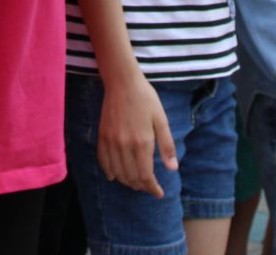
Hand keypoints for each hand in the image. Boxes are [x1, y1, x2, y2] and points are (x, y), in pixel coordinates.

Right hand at [97, 73, 177, 197]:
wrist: (122, 82)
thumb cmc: (145, 99)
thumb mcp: (161, 120)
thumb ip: (167, 145)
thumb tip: (172, 168)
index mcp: (142, 142)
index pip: (145, 176)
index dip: (152, 188)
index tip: (158, 193)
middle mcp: (124, 145)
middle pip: (130, 177)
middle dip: (141, 186)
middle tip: (149, 187)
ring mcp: (111, 141)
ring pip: (116, 172)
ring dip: (126, 181)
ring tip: (135, 183)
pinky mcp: (102, 135)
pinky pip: (103, 160)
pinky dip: (109, 171)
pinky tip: (114, 176)